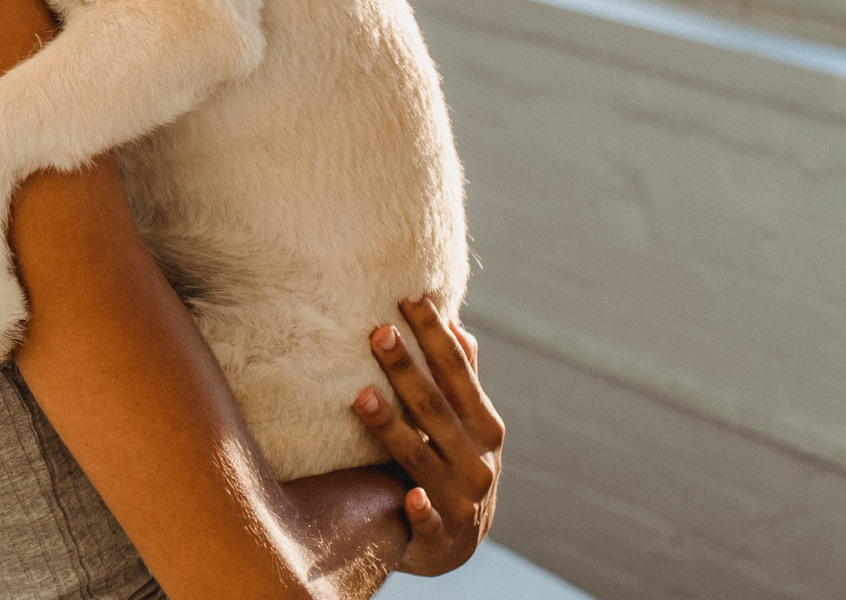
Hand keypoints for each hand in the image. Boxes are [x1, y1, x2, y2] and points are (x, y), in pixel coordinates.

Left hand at [351, 296, 503, 576]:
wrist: (457, 548)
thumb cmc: (456, 468)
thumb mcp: (469, 427)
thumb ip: (462, 380)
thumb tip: (457, 323)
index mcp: (484, 428)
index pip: (458, 375)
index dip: (435, 337)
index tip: (409, 298)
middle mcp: (477, 462)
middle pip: (435, 409)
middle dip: (407, 369)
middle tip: (377, 331)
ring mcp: (459, 500)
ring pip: (421, 459)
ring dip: (393, 428)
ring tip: (361, 395)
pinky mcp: (437, 536)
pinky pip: (428, 521)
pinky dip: (421, 509)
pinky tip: (409, 497)